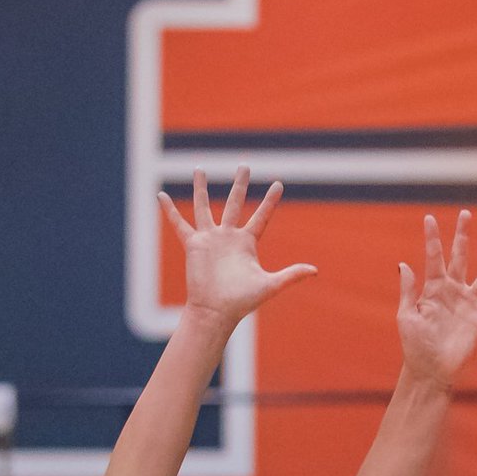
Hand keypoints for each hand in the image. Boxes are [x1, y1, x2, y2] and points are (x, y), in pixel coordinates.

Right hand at [156, 166, 316, 327]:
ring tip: (200, 168)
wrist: (216, 311)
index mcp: (248, 242)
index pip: (262, 216)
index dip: (270, 201)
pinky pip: (179, 223)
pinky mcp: (193, 244)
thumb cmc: (242, 301)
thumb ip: (291, 275)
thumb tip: (315, 270)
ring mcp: (210, 238)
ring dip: (202, 188)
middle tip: (244, 165)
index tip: (278, 184)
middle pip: (235, 202)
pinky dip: (169, 210)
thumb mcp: (270, 285)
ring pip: (204, 206)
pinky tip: (161, 195)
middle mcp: (228, 236)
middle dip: (240, 184)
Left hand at [397, 212, 476, 383]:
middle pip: (460, 256)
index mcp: (433, 288)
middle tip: (466, 213)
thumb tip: (404, 264)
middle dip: (463, 235)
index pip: (433, 257)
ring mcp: (470, 304)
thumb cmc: (415, 346)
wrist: (431, 371)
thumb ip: (408, 291)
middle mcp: (454, 291)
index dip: (432, 238)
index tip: (429, 217)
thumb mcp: (406, 317)